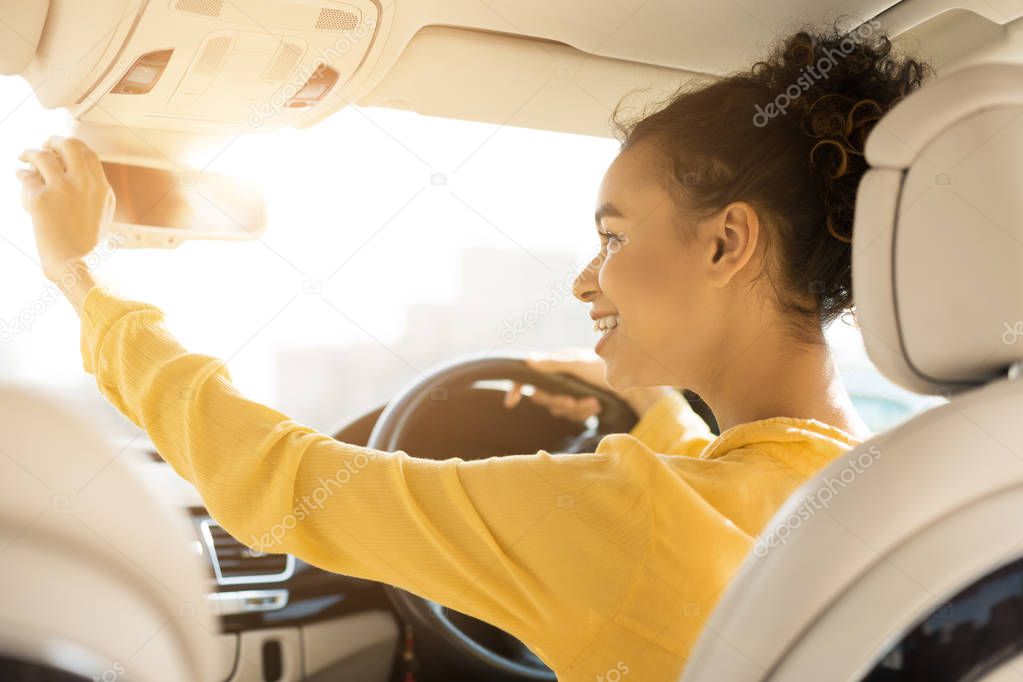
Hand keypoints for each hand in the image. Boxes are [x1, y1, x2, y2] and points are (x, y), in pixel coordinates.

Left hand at [16, 136, 113, 281]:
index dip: (73, 147)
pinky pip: (26, 176)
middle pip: (70, 145)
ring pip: (43, 155)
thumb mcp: (101, 215)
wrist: (74, 263)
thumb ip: (94, 192)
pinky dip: (21, 173)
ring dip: (30, 152)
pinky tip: (19, 174)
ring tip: (23, 157)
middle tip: (45, 146)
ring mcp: (63, 189)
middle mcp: (85, 184)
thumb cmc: (85, 244)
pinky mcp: (41, 198)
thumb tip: (79, 174)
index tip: (62, 149)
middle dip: (54, 140)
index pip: (89, 154)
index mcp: (102, 189)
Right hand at [503, 348, 675, 421]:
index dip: (517, 388)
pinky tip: (596, 407)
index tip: (510, 403)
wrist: (635, 384)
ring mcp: (572, 390)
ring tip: (592, 403)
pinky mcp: (582, 403)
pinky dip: (583, 413)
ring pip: (559, 409)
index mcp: (558, 363)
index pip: (530, 376)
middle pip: (544, 397)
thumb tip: (526, 361)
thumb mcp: (579, 364)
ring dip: (575, 409)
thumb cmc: (607, 368)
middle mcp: (562, 377)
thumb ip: (553, 364)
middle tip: (573, 400)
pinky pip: (572, 415)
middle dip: (558, 402)